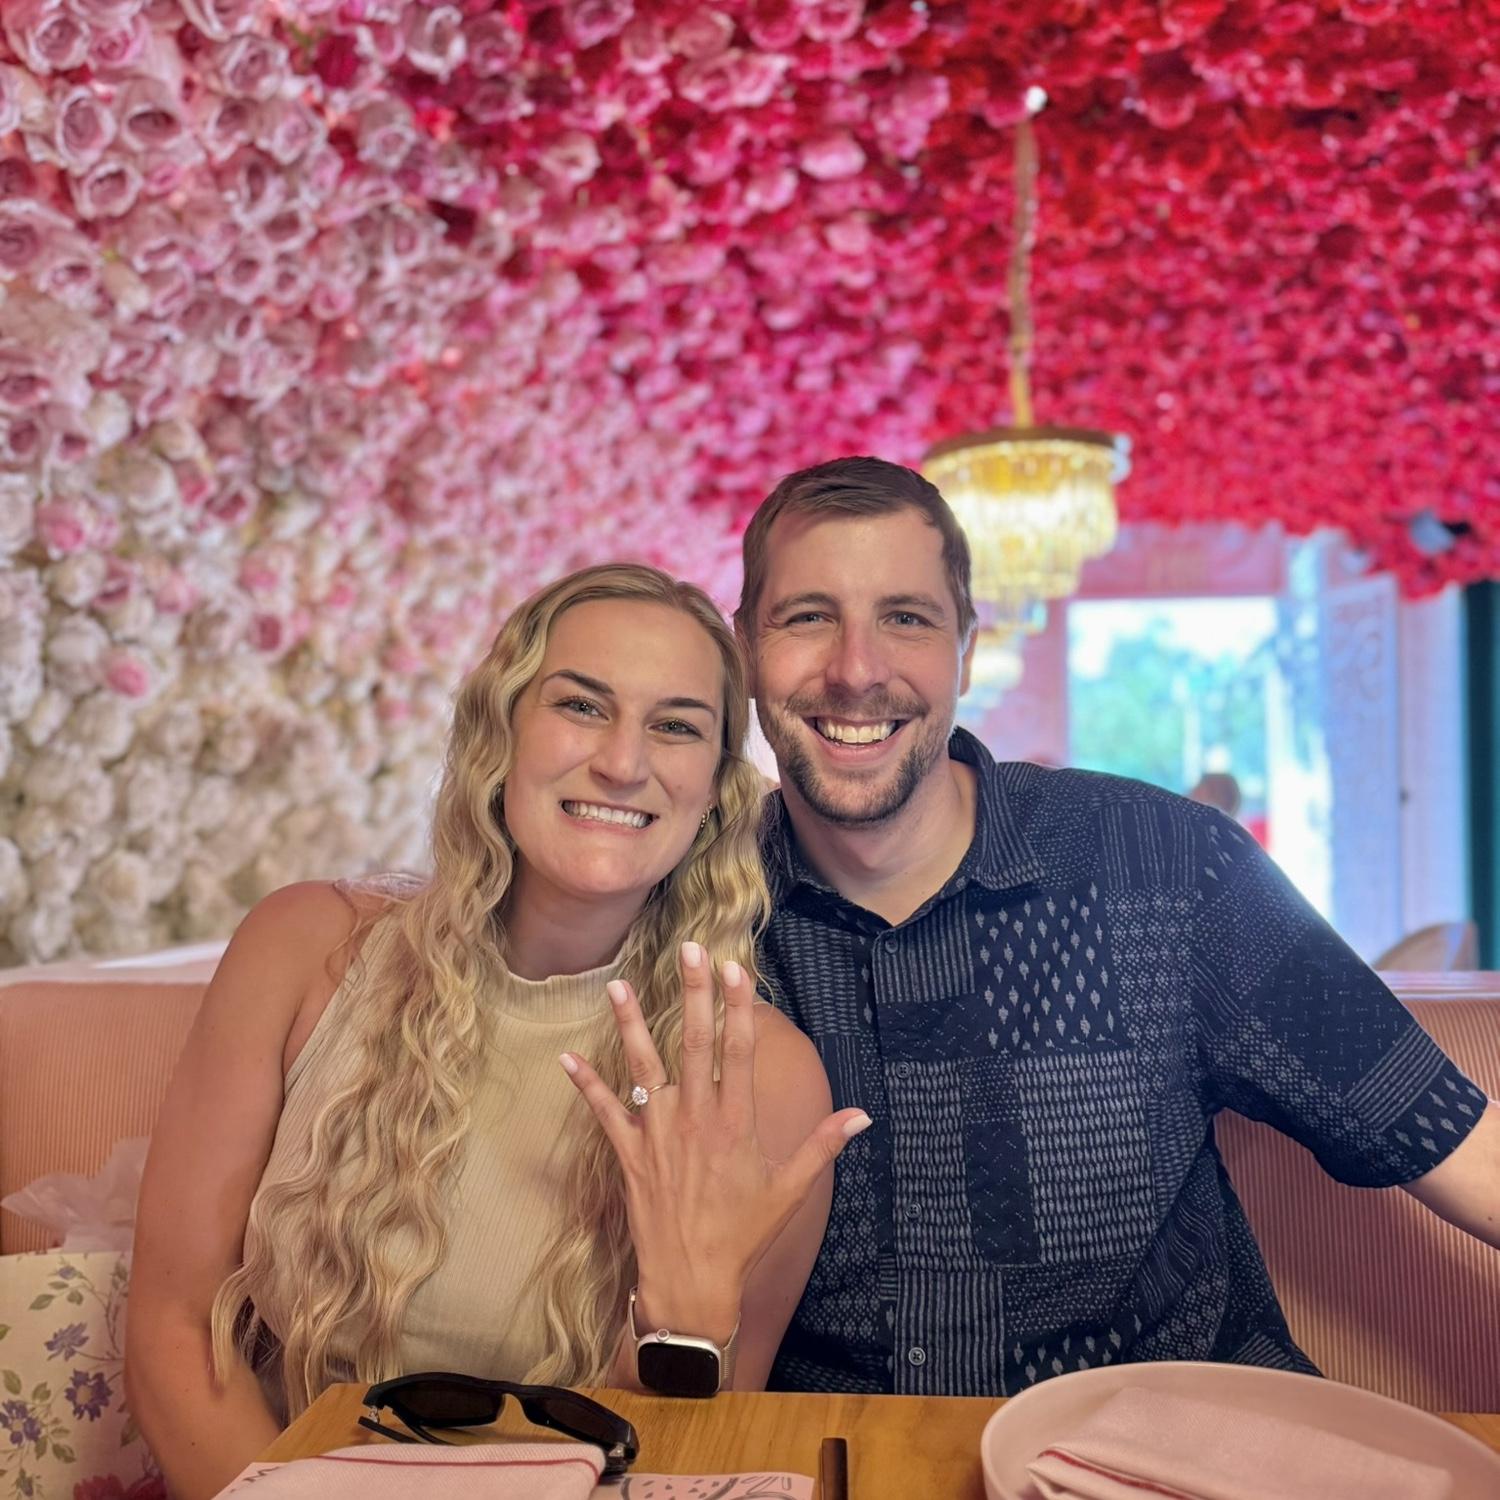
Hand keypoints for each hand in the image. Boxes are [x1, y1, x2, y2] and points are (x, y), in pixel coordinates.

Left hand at [560, 941, 870, 1340]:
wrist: (692, 1282)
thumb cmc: (744, 1235)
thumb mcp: (790, 1190)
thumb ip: (823, 1145)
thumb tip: (863, 1116)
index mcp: (737, 1123)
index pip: (739, 1051)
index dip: (738, 1006)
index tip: (735, 967)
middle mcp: (697, 1119)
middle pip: (695, 1043)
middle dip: (693, 993)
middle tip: (688, 950)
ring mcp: (659, 1134)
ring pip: (644, 1068)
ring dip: (631, 1024)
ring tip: (618, 984)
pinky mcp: (630, 1154)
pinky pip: (605, 1113)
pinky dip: (586, 1085)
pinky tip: (567, 1056)